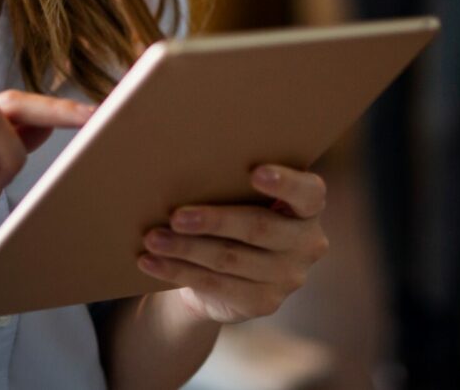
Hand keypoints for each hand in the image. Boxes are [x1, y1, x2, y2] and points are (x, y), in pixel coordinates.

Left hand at [137, 164, 329, 324]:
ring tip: (152, 238)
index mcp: (307, 208)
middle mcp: (306, 243)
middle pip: (259, 228)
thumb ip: (231, 180)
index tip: (255, 172)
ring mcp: (288, 277)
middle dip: (214, 221)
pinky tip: (151, 262)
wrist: (231, 274)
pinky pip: (215, 285)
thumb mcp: (242, 196)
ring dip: (185, 248)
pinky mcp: (263, 302)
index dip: (284, 183)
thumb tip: (179, 156)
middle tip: (176, 216)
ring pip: (230, 259)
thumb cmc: (234, 213)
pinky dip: (178, 271)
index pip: (308, 193)